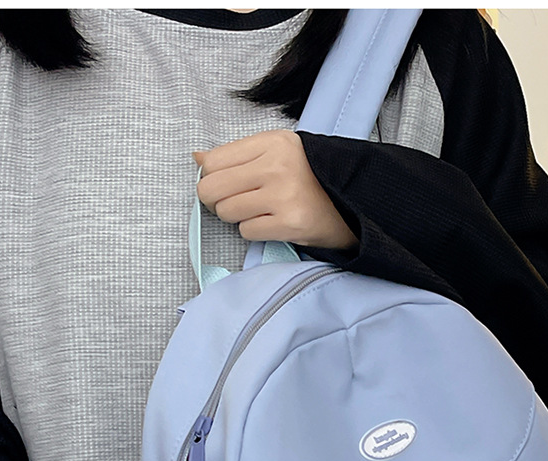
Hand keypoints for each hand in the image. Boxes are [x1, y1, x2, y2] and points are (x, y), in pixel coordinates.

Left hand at [194, 130, 358, 249]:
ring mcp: (284, 196)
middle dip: (216, 201)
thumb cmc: (308, 177)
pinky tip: (272, 222)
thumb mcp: (276, 152)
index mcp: (271, 142)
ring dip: (236, 217)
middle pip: (212, 189)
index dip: (210, 178)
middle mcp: (277, 166)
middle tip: (233, 202)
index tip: (225, 184)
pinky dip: (254, 231)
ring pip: (227, 212)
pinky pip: (247, 231)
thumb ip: (237, 154)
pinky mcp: (290, 223)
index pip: (213, 162)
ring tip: (257, 211)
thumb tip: (197, 157)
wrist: (351, 203)